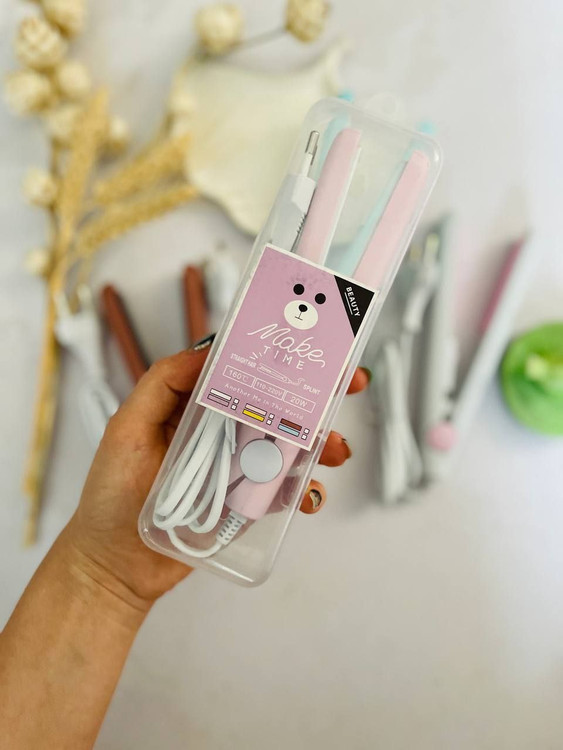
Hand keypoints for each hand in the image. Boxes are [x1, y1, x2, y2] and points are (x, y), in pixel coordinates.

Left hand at [64, 345, 368, 609]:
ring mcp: (237, 469)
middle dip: (315, 396)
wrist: (116, 566)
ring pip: (289, 448)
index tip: (310, 348)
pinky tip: (308, 496)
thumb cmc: (113, 495)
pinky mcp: (247, 505)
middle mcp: (222, 433)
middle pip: (276, 407)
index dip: (278, 358)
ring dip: (319, 445)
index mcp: (197, 408)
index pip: (243, 373)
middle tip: (348, 387)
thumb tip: (206, 350)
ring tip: (333, 451)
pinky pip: (284, 492)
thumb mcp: (127, 427)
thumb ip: (161, 384)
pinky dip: (305, 491)